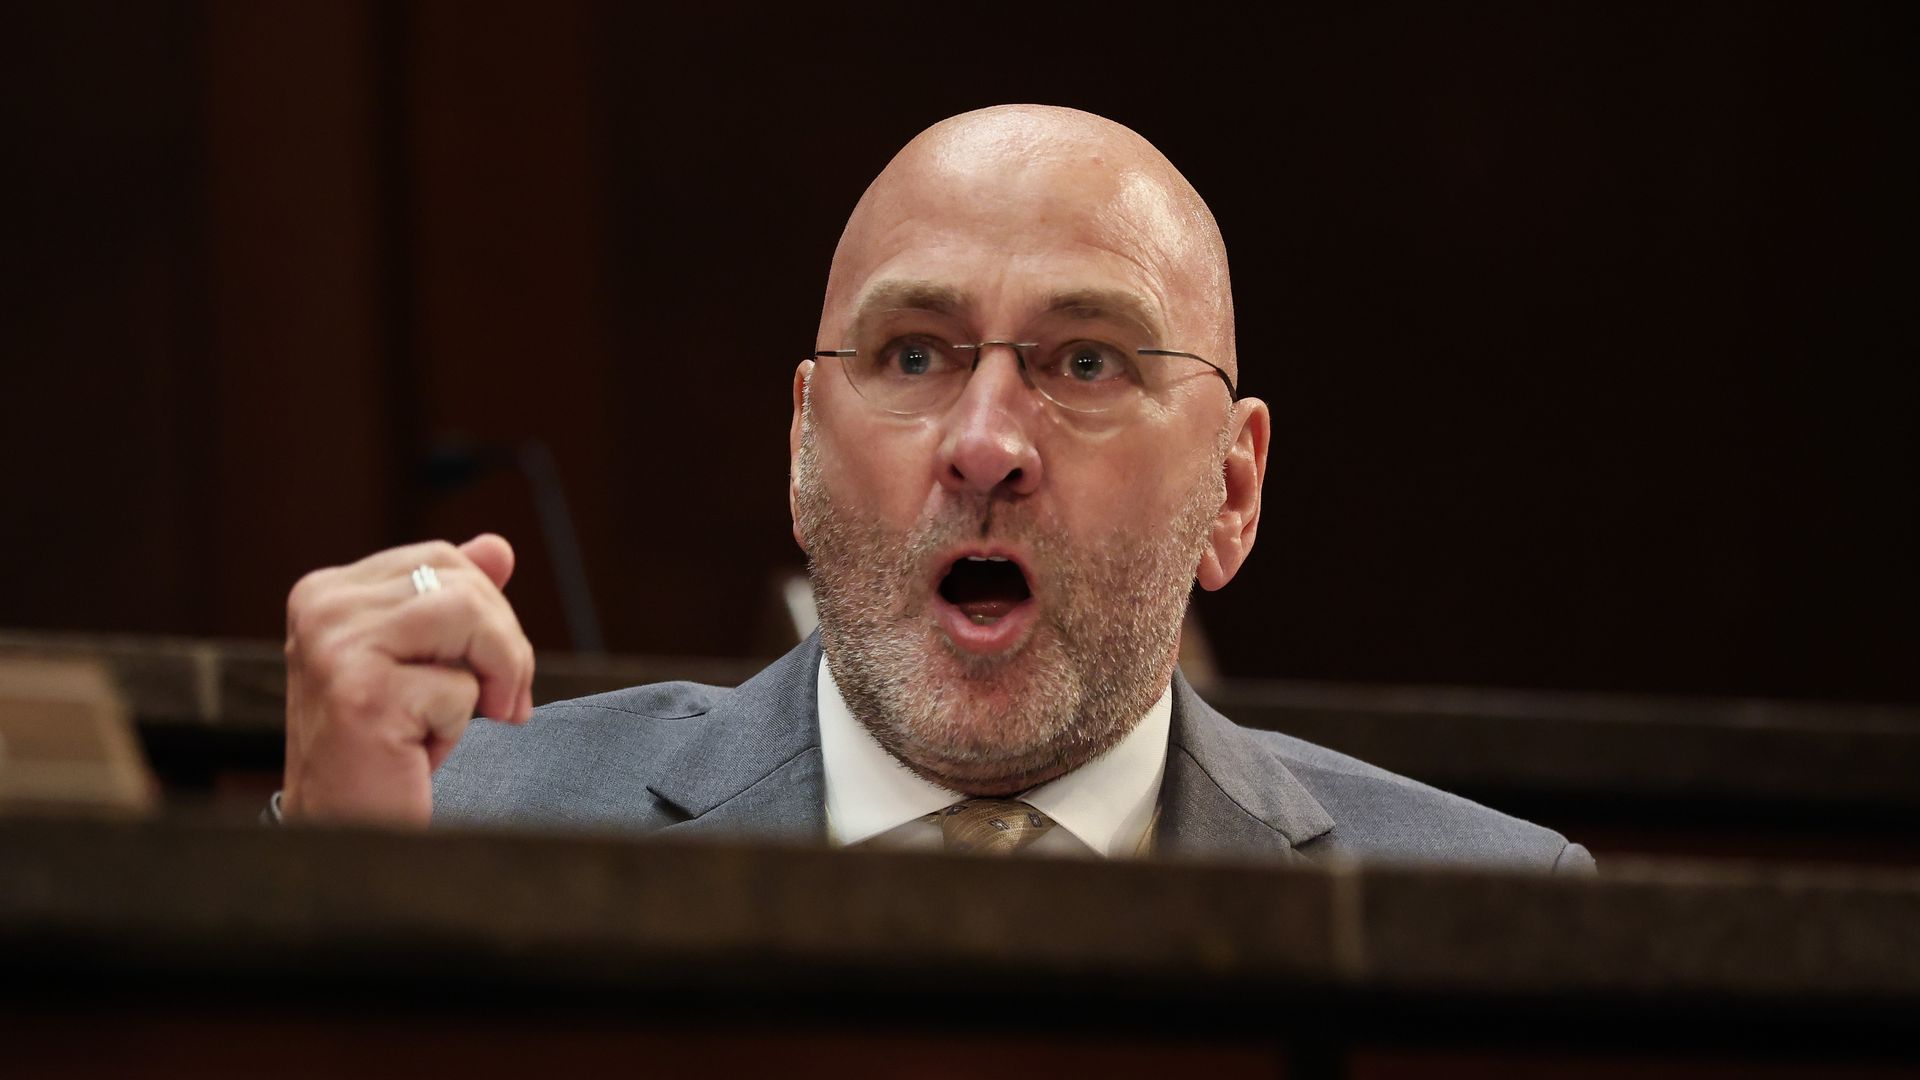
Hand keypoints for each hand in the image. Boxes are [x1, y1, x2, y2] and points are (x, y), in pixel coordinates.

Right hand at [280, 534, 535, 825]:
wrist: (347, 834)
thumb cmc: (388, 751)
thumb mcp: (426, 661)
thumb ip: (457, 600)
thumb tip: (499, 547)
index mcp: (329, 590)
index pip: (443, 559)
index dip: (486, 615)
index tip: (482, 672)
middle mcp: (322, 607)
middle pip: (464, 583)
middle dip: (501, 647)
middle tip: (492, 706)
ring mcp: (334, 647)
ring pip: (469, 616)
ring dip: (489, 680)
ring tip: (456, 723)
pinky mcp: (359, 693)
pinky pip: (460, 686)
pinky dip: (456, 727)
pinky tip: (413, 754)